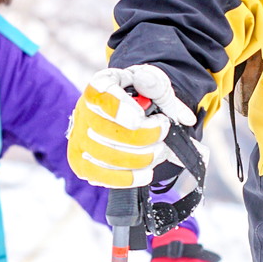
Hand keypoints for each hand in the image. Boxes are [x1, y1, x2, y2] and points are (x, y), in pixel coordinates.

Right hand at [67, 65, 195, 188]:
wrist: (128, 110)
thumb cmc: (140, 95)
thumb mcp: (154, 83)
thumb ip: (164, 92)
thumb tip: (183, 117)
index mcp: (99, 86)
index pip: (101, 97)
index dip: (120, 109)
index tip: (140, 117)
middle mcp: (83, 112)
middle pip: (109, 132)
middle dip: (146, 136)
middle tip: (164, 130)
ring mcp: (79, 138)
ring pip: (108, 157)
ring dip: (143, 158)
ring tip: (159, 150)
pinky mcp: (81, 162)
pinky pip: (101, 177)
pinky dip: (128, 178)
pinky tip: (146, 172)